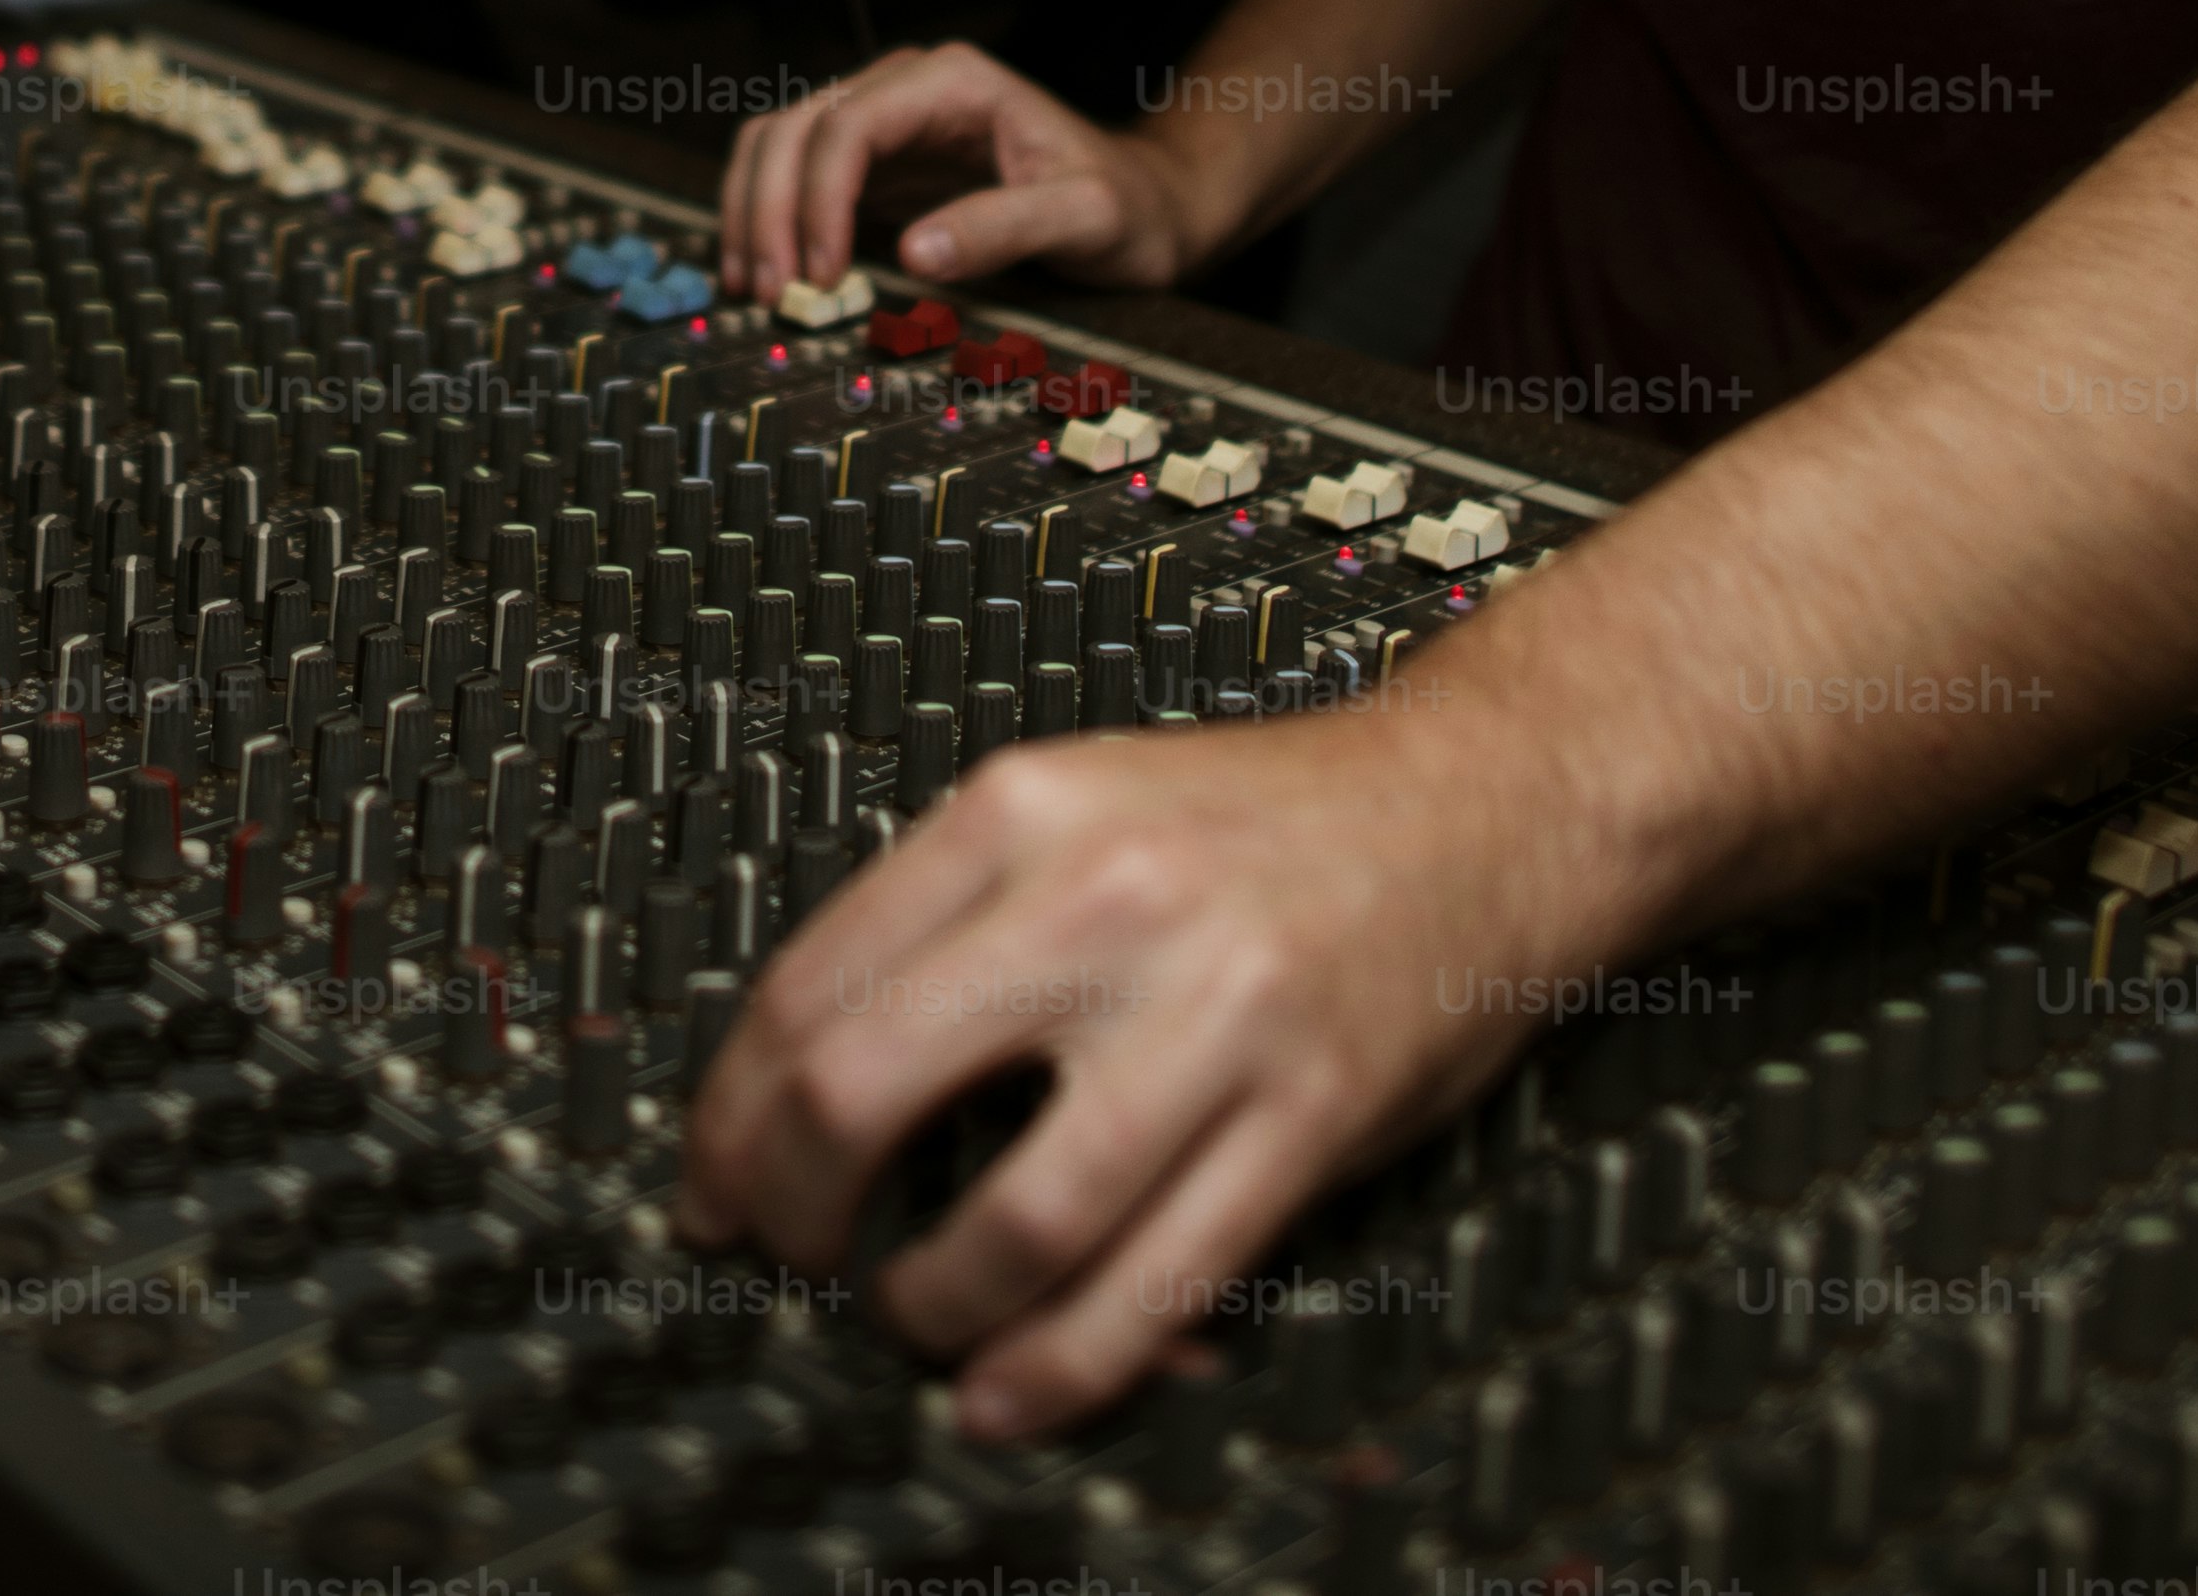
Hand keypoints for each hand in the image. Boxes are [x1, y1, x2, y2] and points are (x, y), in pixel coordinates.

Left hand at [673, 695, 1621, 1434]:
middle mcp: (1103, 905)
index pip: (806, 988)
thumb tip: (802, 1094)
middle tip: (787, 1263)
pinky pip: (1158, 1278)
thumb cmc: (1267, 823)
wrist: (1486, 803)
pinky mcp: (1310, 1115)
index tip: (711, 1192)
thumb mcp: (1081, 808)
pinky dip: (1061, 1365)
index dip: (729, 1121)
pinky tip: (1007, 1394)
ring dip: (928, 1306)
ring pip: (1014, 1218)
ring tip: (912, 1323)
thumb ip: (955, 923)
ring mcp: (1214, 1014)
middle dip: (792, 1215)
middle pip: (863, 1093)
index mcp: (1020, 814)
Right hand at [716, 42, 1196, 302]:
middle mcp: (908, 88)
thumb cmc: (1126, 207)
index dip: (817, 199)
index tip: (820, 273)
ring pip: (778, 143)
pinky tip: (764, 269)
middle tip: (769, 291)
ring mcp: (886, 122)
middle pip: (795, 128)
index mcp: (953, 83)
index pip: (849, 125)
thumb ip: (1006, 226)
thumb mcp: (1086, 217)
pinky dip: (768, 217)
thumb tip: (917, 252)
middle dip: (768, 209)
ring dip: (752, 210)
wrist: (1145, 205)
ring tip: (751, 286)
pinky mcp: (876, 162)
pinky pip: (795, 174)